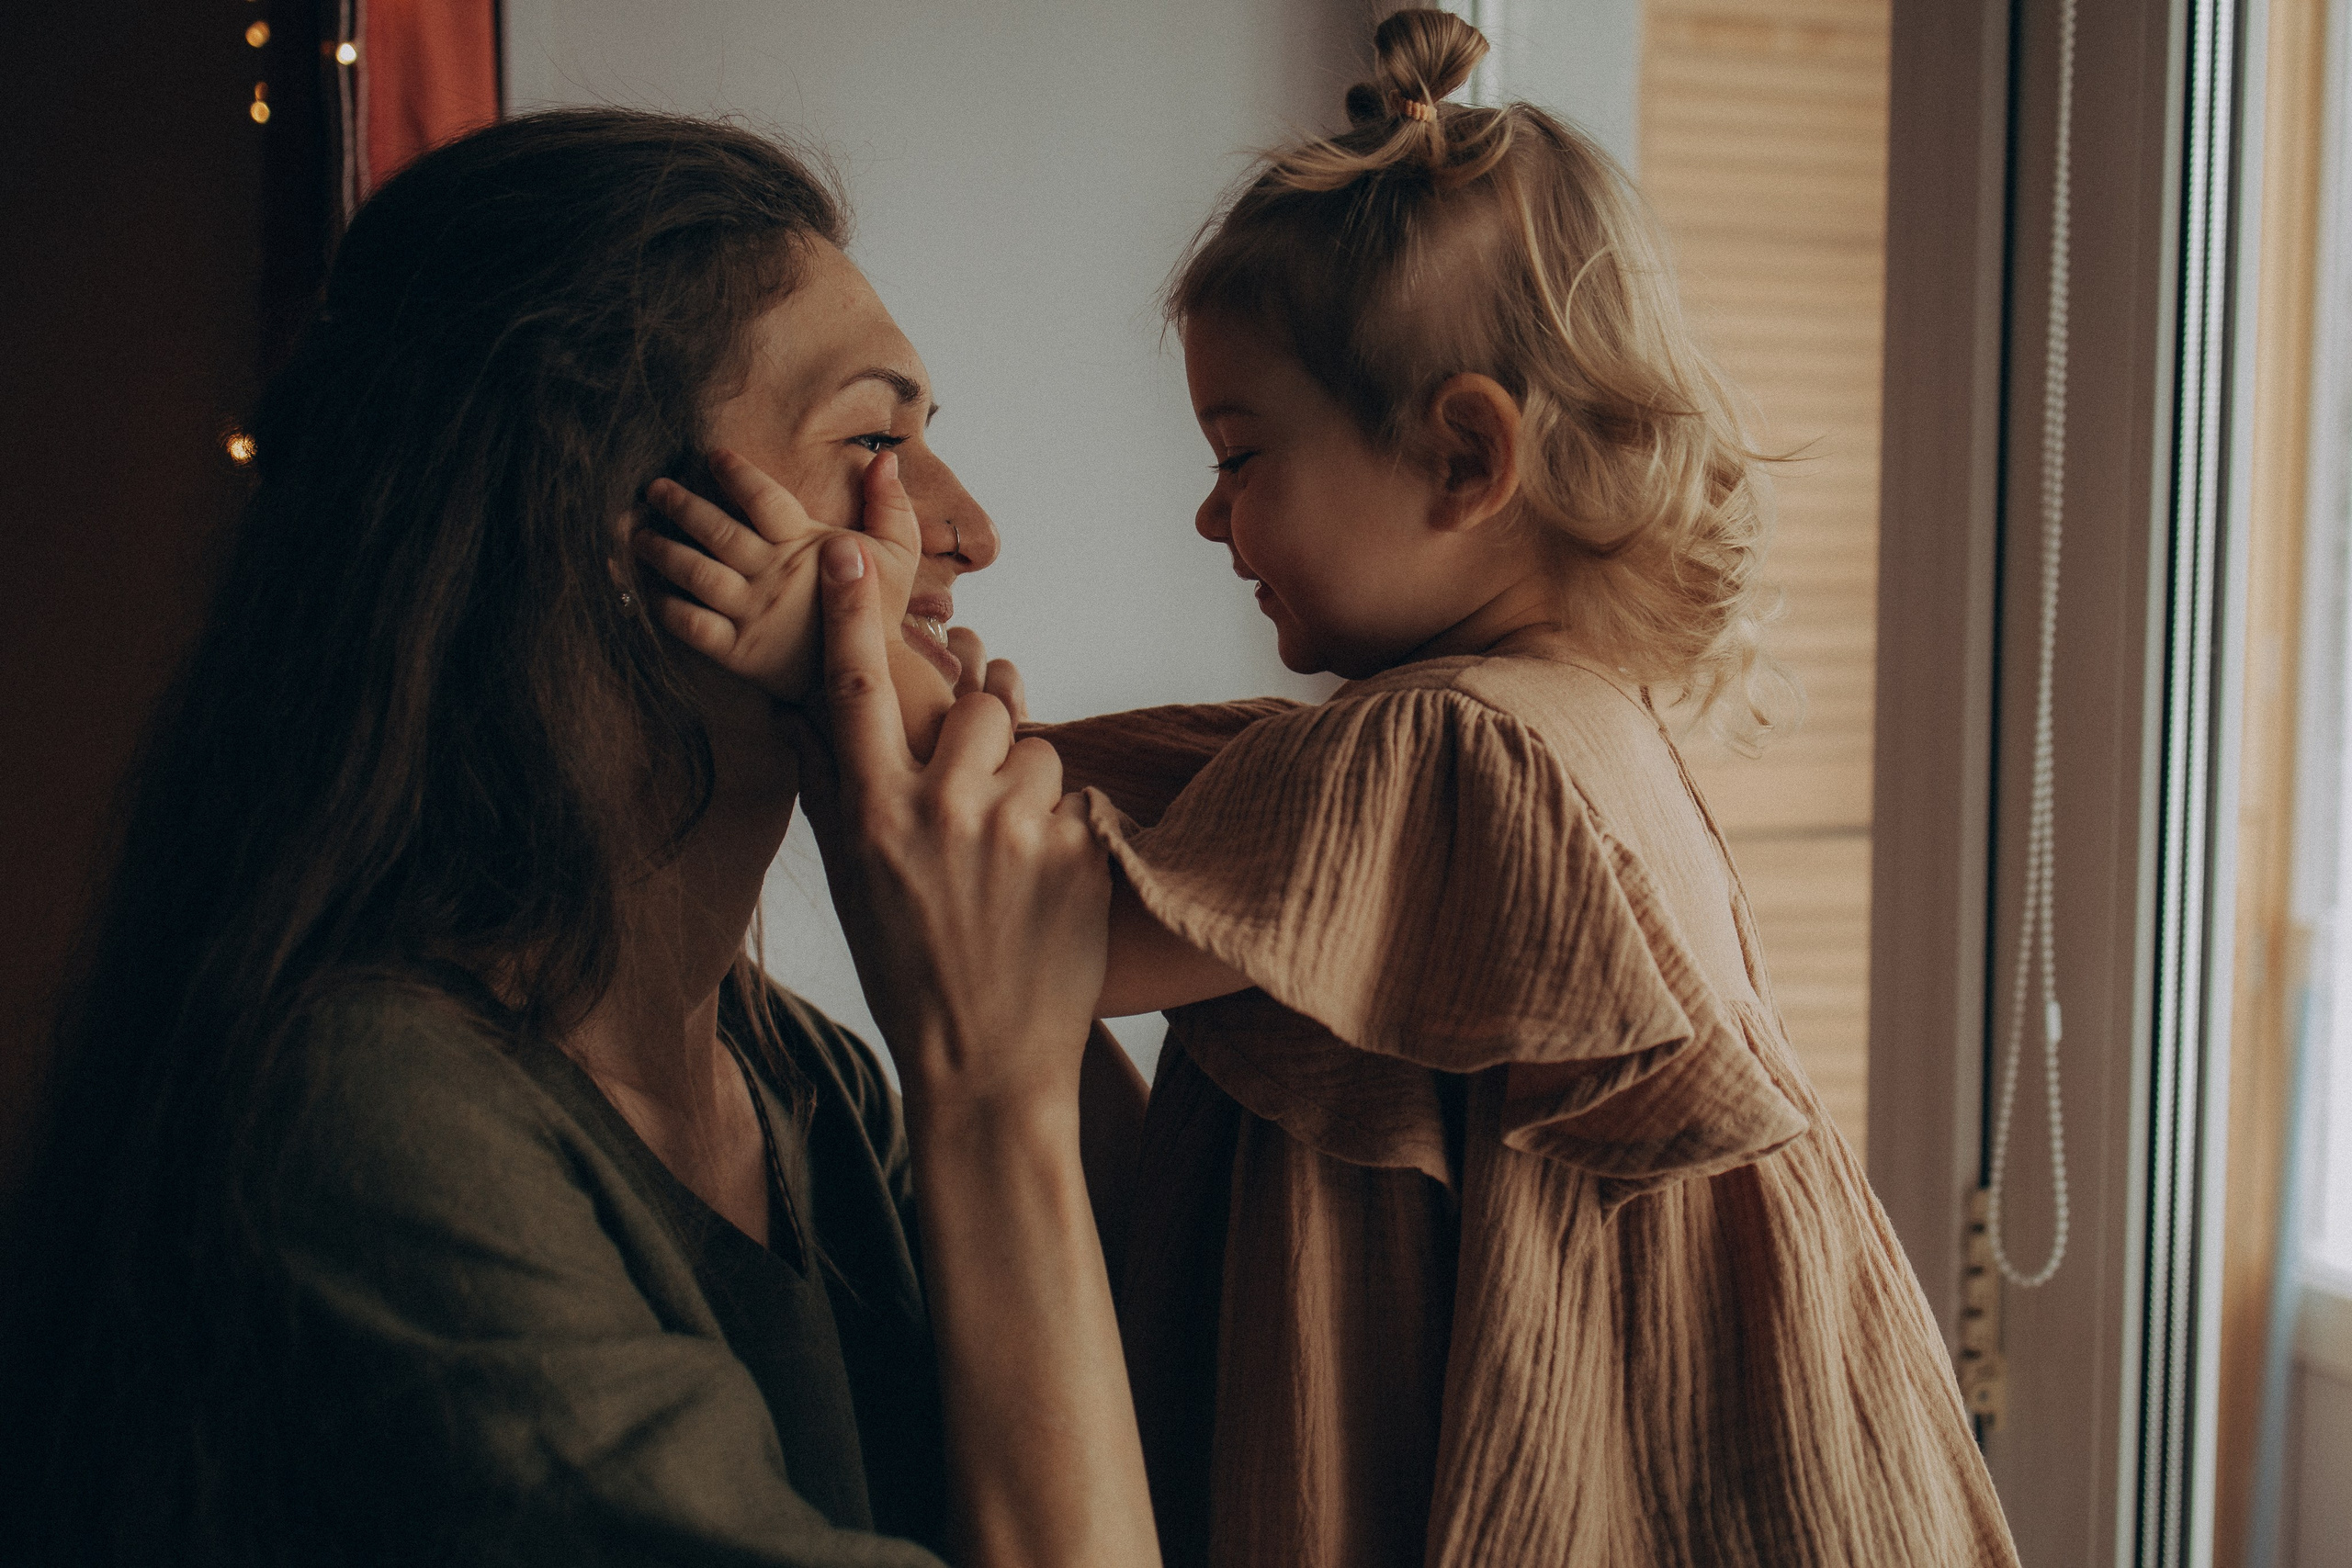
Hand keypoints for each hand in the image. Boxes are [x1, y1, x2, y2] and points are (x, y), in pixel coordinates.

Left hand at [632, 448, 921, 703]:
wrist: (868, 674)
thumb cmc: (878, 609)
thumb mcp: (899, 553)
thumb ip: (890, 503)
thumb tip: (886, 456)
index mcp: (806, 546)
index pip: (762, 498)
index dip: (736, 474)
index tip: (712, 457)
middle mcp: (773, 576)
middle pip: (716, 531)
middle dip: (680, 504)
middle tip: (655, 488)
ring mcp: (752, 614)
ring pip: (695, 574)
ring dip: (662, 551)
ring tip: (639, 535)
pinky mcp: (737, 651)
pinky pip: (691, 625)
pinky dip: (666, 607)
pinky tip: (651, 591)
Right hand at [791, 533, 1107, 1106]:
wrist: (988, 1064)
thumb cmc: (910, 973)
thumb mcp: (853, 884)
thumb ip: (831, 792)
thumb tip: (800, 715)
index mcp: (873, 816)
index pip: (857, 690)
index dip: (852, 613)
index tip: (848, 549)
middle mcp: (940, 811)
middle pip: (977, 706)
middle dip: (988, 730)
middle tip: (980, 792)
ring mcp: (1015, 829)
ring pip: (1037, 749)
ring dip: (1030, 788)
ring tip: (1012, 861)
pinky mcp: (1079, 851)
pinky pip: (1078, 800)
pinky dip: (1067, 834)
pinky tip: (1045, 891)